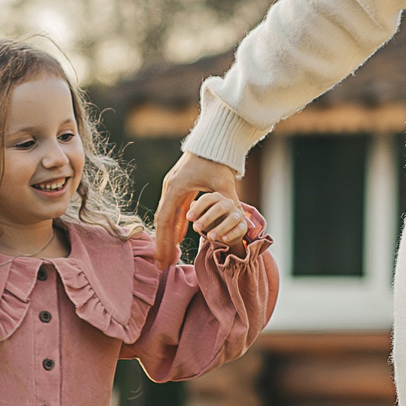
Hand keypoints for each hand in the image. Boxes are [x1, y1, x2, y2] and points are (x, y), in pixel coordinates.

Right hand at [151, 152, 241, 266]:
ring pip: (168, 217)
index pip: (165, 222)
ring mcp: (174, 187)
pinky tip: (181, 238)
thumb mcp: (224, 184)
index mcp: (176, 189)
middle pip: (162, 222)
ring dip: (169, 236)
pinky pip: (177, 210)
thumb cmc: (218, 160)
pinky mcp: (182, 186)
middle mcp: (171, 189)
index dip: (163, 243)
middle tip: (163, 266)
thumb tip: (243, 224)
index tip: (164, 261)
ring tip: (170, 256)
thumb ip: (229, 204)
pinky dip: (178, 225)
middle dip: (163, 245)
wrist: (215, 140)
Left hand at [184, 189, 255, 251]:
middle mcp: (228, 203)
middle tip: (196, 228)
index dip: (198, 208)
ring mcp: (237, 214)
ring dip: (220, 228)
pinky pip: (239, 229)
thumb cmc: (210, 221)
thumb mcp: (201, 216)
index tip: (189, 218)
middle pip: (219, 208)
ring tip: (209, 238)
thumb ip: (195, 214)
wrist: (225, 232)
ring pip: (231, 219)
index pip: (207, 199)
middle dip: (207, 218)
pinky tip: (223, 239)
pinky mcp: (244, 225)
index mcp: (216, 198)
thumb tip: (190, 215)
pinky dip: (231, 234)